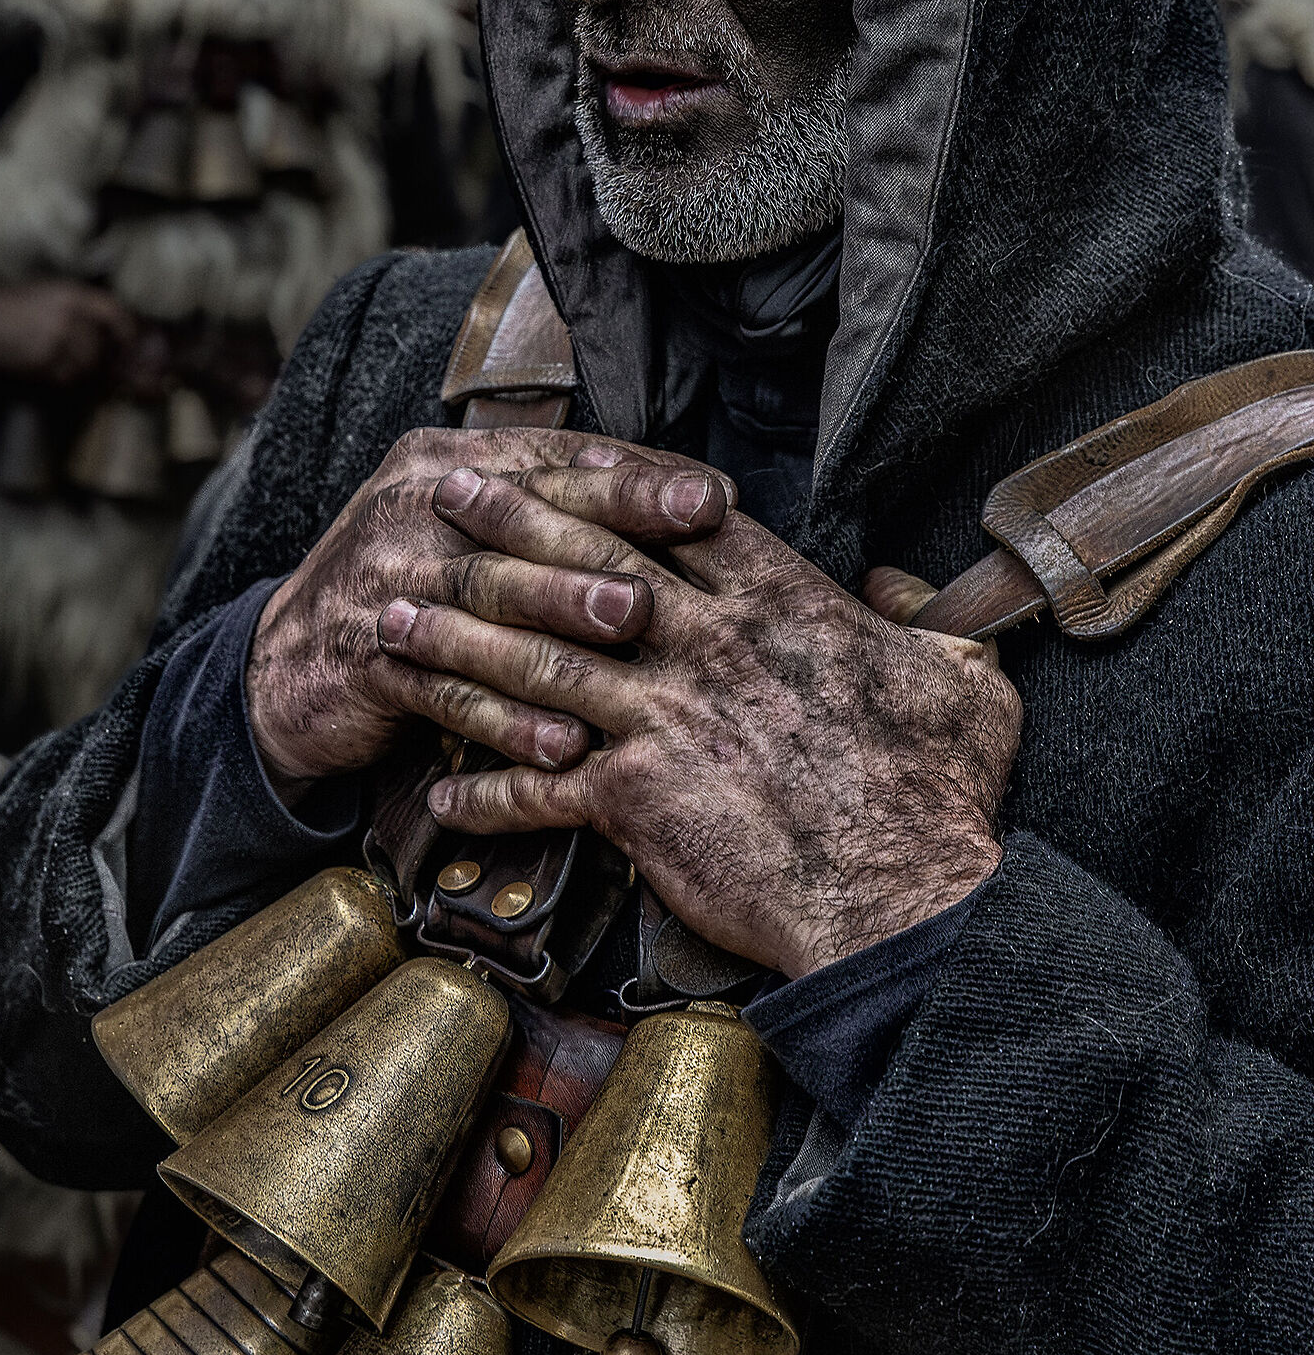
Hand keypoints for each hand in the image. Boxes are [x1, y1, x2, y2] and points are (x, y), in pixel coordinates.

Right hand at [0, 280, 135, 382]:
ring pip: (83, 366)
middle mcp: (68, 317)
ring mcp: (54, 341)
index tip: (129, 341)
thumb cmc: (15, 302)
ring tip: (57, 357)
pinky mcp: (39, 361)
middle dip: (95, 357)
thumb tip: (115, 332)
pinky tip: (42, 362)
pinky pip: (62, 377)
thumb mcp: (54, 292)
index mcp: (73, 294)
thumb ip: (83, 309)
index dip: (128, 330)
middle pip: (99, 348)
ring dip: (77, 368)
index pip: (115, 313)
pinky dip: (58, 375)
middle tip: (84, 357)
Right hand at [246, 430, 729, 796]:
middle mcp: (414, 509)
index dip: (635, 478)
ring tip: (633, 631)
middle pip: (524, 518)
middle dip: (609, 535)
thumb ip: (551, 508)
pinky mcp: (366, 660)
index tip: (713, 497)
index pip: (552, 460)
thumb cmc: (410, 595)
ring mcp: (387, 582)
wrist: (283, 668)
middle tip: (687, 542)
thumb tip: (674, 488)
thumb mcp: (469, 533)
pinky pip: (449, 690)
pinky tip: (566, 743)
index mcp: (447, 464)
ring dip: (563, 615)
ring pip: (488, 595)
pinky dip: (510, 719)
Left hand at [389, 466, 1020, 977]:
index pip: (673, 520)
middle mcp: (707, 644)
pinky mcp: (636, 796)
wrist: (901, 896)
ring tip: (392, 621)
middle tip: (442, 496)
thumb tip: (901, 597)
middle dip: (502, 523)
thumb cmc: (938, 796)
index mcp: (780, 604)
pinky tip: (440, 793)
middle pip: (581, 564)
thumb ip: (925, 629)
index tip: (558, 457)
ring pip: (534, 660)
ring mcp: (664, 715)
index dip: (606, 483)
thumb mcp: (963, 687)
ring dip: (454, 641)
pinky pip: (537, 786)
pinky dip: (483, 791)